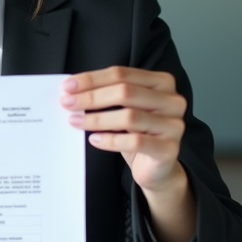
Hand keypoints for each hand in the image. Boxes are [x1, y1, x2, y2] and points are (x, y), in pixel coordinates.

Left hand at [61, 66, 194, 241]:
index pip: (122, 74)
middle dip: (91, 97)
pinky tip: (94, 140)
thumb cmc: (138, 133)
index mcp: (162, 82)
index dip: (92, 79)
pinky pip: (135, 142)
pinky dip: (110, 140)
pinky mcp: (169, 149)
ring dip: (97, 119)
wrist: (157, 167)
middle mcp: (172, 101)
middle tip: (68, 104)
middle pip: (125, 92)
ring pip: (129, 117)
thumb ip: (108, 94)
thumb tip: (73, 89)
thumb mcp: (125, 108)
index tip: (68, 86)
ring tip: (75, 122)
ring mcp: (174, 125)